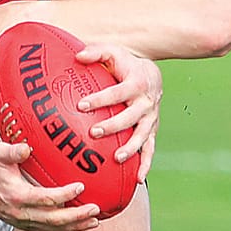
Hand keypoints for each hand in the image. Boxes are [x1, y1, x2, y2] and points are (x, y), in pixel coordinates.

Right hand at [0, 141, 98, 230]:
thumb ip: (12, 151)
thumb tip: (26, 147)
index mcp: (17, 196)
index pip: (46, 199)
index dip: (65, 194)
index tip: (80, 187)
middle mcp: (21, 213)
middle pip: (54, 220)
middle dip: (77, 217)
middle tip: (95, 210)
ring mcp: (23, 222)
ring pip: (53, 230)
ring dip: (75, 227)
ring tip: (94, 221)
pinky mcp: (24, 225)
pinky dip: (64, 230)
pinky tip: (77, 225)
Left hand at [73, 43, 160, 180]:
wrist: (151, 75)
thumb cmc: (126, 64)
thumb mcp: (113, 52)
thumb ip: (95, 52)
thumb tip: (78, 55)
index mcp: (136, 83)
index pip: (116, 92)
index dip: (99, 99)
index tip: (81, 106)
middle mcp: (146, 102)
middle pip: (130, 116)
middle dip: (113, 125)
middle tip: (94, 132)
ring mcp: (150, 119)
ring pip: (142, 135)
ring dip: (131, 148)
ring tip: (116, 158)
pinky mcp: (152, 131)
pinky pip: (150, 149)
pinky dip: (146, 164)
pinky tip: (138, 179)